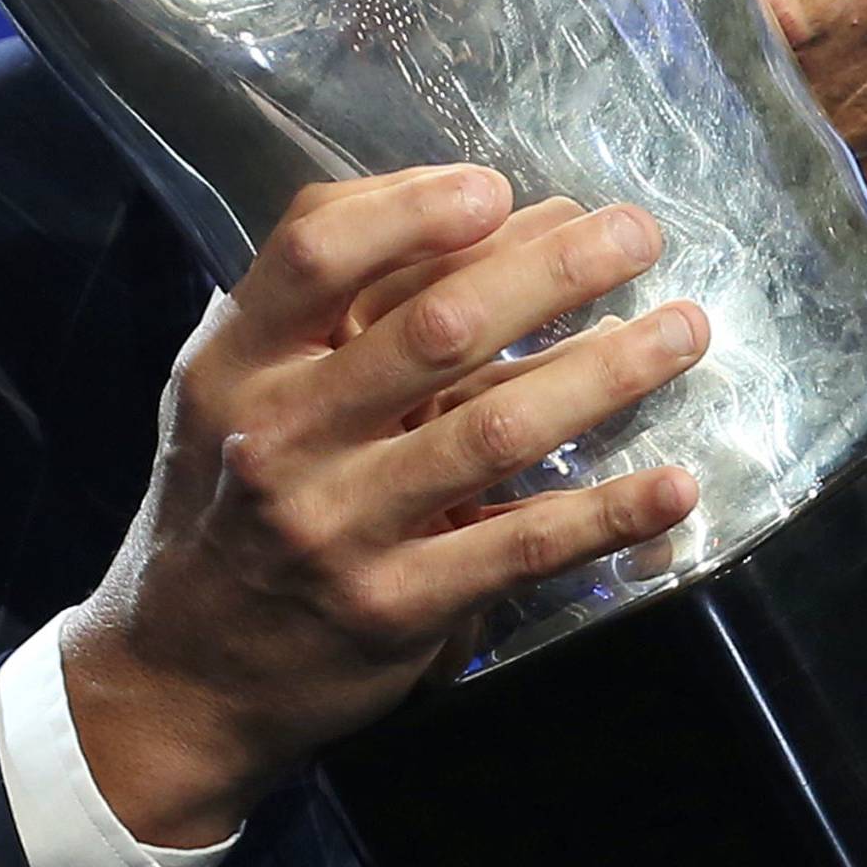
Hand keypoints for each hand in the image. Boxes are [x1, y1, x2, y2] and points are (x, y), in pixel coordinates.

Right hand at [63, 165, 706, 845]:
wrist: (183, 675)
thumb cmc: (225, 502)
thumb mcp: (236, 386)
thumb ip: (327, 303)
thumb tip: (481, 210)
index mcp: (238, 362)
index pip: (318, 252)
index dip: (417, 209)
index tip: (500, 190)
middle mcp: (280, 436)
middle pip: (434, 328)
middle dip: (554, 271)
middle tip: (636, 234)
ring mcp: (339, 525)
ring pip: (494, 429)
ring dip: (605, 372)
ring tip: (684, 330)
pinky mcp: (396, 606)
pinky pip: (520, 544)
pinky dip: (608, 512)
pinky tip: (675, 483)